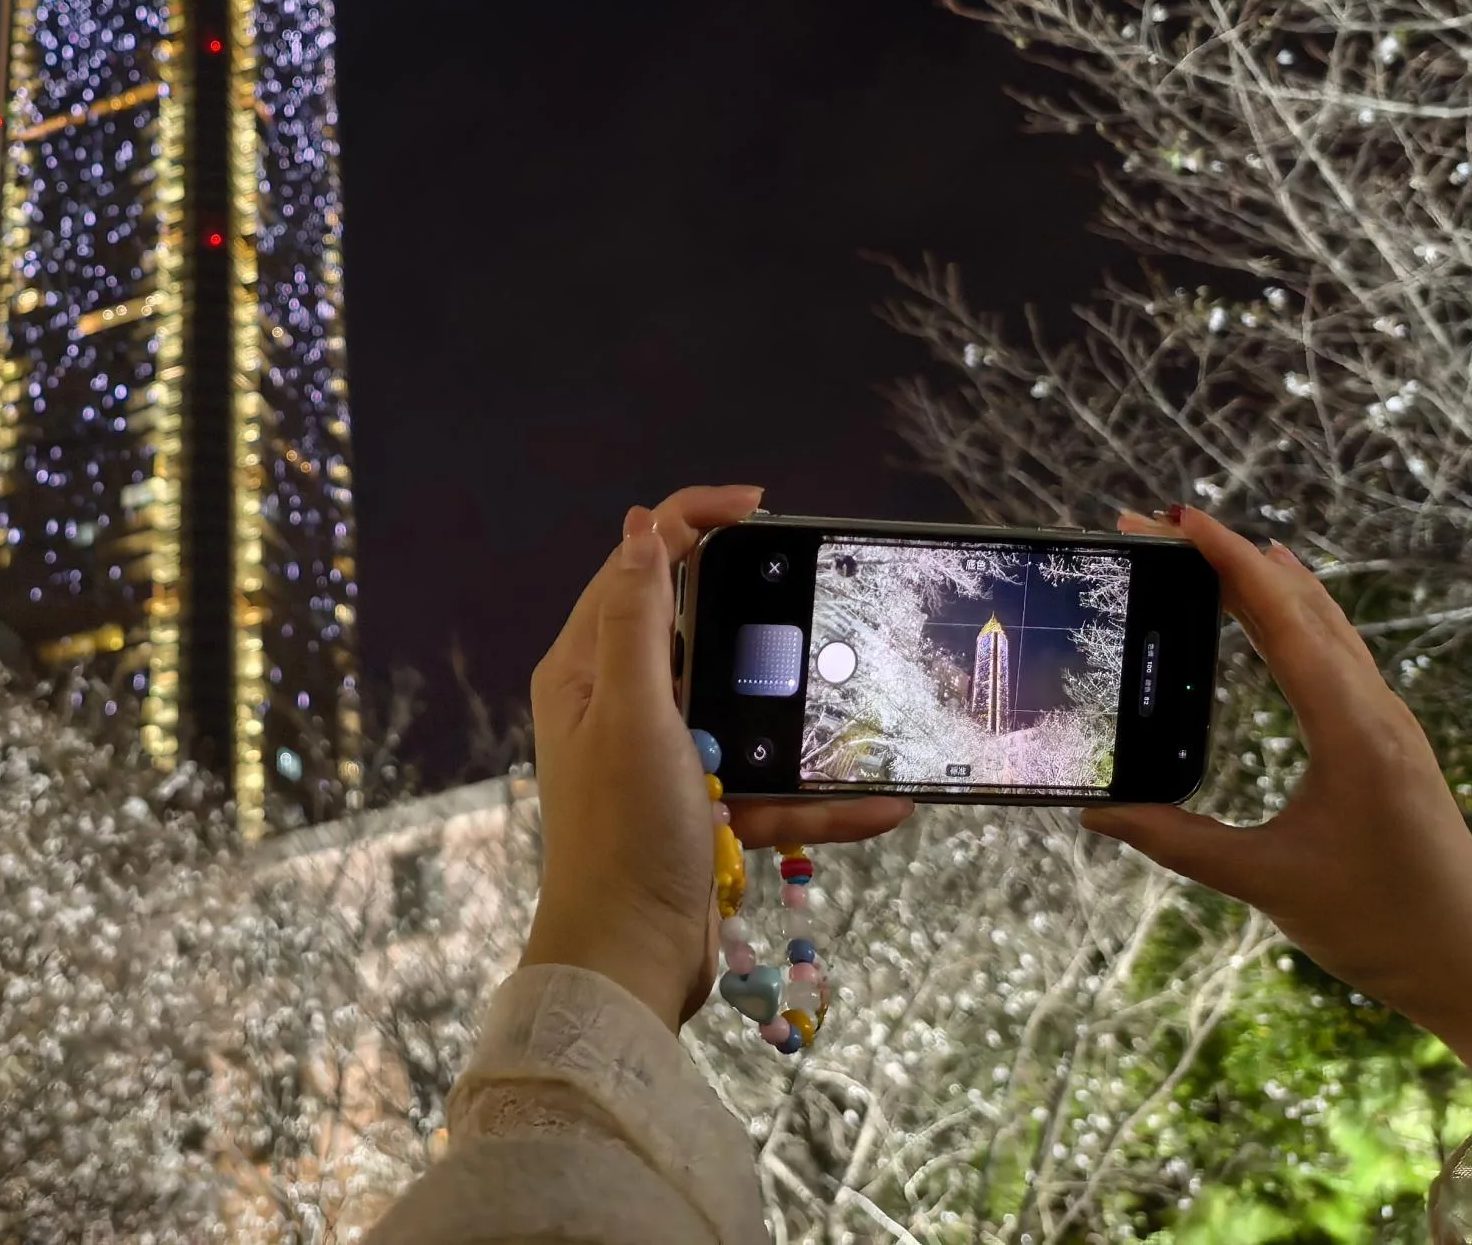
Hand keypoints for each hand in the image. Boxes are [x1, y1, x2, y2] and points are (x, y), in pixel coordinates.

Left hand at [522, 487, 912, 1031]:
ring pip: (746, 713)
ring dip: (805, 718)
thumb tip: (637, 528)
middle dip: (761, 616)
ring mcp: (662, 761)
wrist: (627, 964)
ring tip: (869, 706)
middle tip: (821, 594)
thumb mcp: (630, 712)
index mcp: (586, 670)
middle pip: (698, 631)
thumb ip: (636, 619)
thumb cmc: (620, 834)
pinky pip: (770, 788)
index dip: (691, 521)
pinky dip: (820, 797)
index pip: (636, 566)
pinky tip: (885, 805)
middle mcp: (618, 706)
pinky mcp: (700, 813)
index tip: (762, 507)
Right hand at [1085, 504, 1471, 1122]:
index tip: (1172, 519)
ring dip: (1264, 578)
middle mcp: (1376, 711)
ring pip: (1324, 622)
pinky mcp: (1388, 740)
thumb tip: (1097, 813)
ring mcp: (1388, 722)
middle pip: (1300, 604)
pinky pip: (1338, 650)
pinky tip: (1275, 611)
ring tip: (1204, 549)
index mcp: (1351, 730)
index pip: (1282, 618)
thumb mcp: (1266, 882)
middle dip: (1229, 556)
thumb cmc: (1381, 924)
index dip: (1225, 561)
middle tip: (1159, 524)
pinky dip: (1294, 613)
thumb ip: (1177, 843)